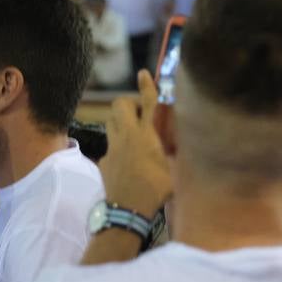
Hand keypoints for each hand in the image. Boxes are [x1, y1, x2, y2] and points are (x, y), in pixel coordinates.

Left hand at [99, 70, 171, 219]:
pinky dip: (117, 148)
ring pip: (110, 122)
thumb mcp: (172, 171)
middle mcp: (126, 136)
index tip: (143, 73)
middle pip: (119, 105)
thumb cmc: (156, 189)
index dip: (147, 87)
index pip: (147, 104)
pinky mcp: (103, 161)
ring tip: (132, 134)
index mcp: (145, 135)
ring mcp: (112, 148)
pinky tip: (126, 162)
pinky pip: (109, 147)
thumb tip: (177, 151)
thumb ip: (172, 155)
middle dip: (128, 104)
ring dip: (120, 122)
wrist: (127, 209)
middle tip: (140, 115)